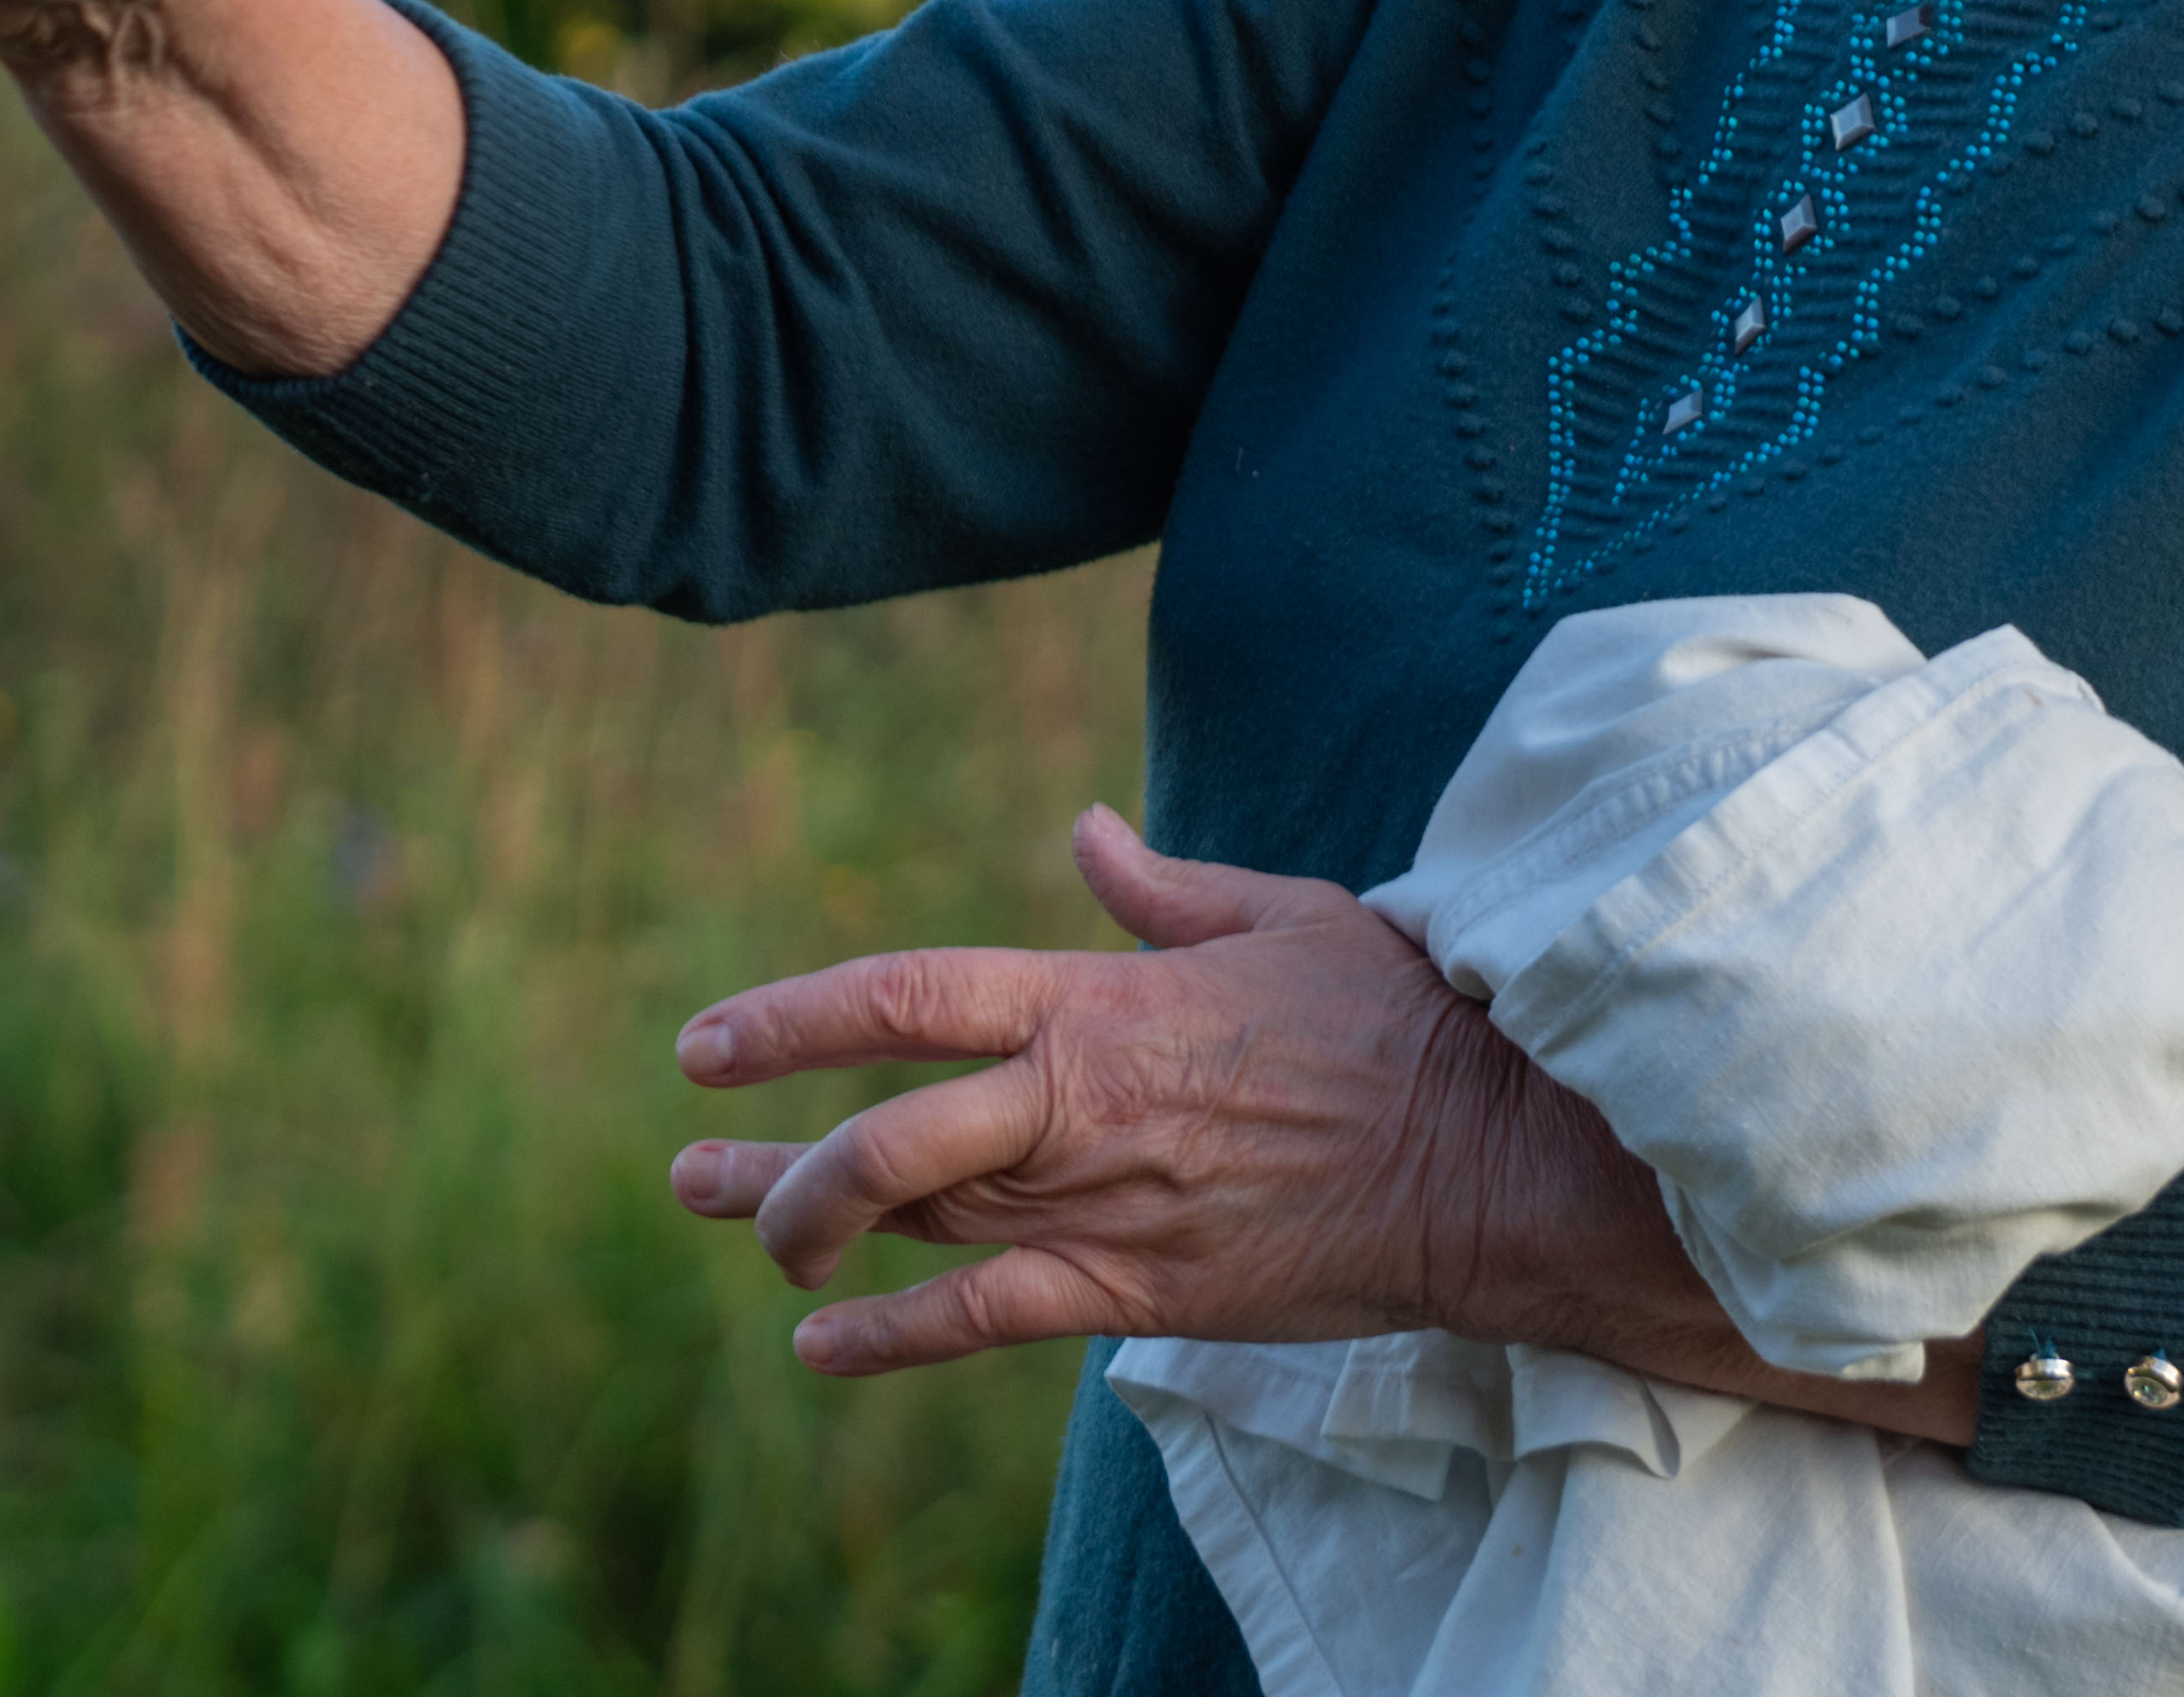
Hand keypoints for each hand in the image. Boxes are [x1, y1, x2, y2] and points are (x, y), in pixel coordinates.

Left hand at [670, 806, 1571, 1372]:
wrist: (1491, 1156)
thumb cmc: (1400, 1017)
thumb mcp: (1281, 916)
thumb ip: (1161, 892)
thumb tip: (1084, 834)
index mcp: (1101, 1004)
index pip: (908, 999)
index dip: (792, 1018)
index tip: (705, 1042)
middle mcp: (1081, 1109)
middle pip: (887, 1138)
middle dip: (776, 1161)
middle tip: (691, 1169)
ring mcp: (1110, 1211)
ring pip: (920, 1228)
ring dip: (807, 1232)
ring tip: (734, 1224)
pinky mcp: (1147, 1296)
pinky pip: (991, 1320)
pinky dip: (897, 1337)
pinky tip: (824, 1348)